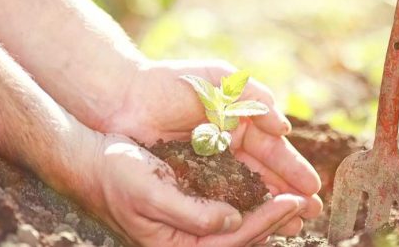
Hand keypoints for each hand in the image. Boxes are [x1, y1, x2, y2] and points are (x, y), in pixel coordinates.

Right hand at [86, 134, 315, 246]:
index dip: (266, 220)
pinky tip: (267, 188)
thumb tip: (233, 220)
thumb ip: (192, 214)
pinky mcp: (190, 208)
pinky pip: (228, 209)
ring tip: (298, 201)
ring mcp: (189, 226)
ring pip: (239, 225)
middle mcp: (186, 240)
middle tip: (307, 202)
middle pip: (242, 236)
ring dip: (268, 213)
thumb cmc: (116, 176)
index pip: (234, 239)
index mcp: (177, 246)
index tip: (293, 201)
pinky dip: (250, 200)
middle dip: (276, 219)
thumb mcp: (150, 195)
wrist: (91, 160)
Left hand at [98, 59, 322, 238]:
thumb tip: (283, 126)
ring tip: (291, 225)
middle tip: (311, 213)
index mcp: (240, 119)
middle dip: (288, 193)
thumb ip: (254, 96)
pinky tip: (252, 222)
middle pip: (265, 173)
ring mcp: (209, 163)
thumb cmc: (172, 81)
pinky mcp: (189, 178)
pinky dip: (236, 209)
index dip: (293, 169)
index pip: (273, 148)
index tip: (313, 187)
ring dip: (268, 206)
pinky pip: (217, 197)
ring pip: (245, 189)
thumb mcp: (220, 79)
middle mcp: (229, 144)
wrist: (124, 95)